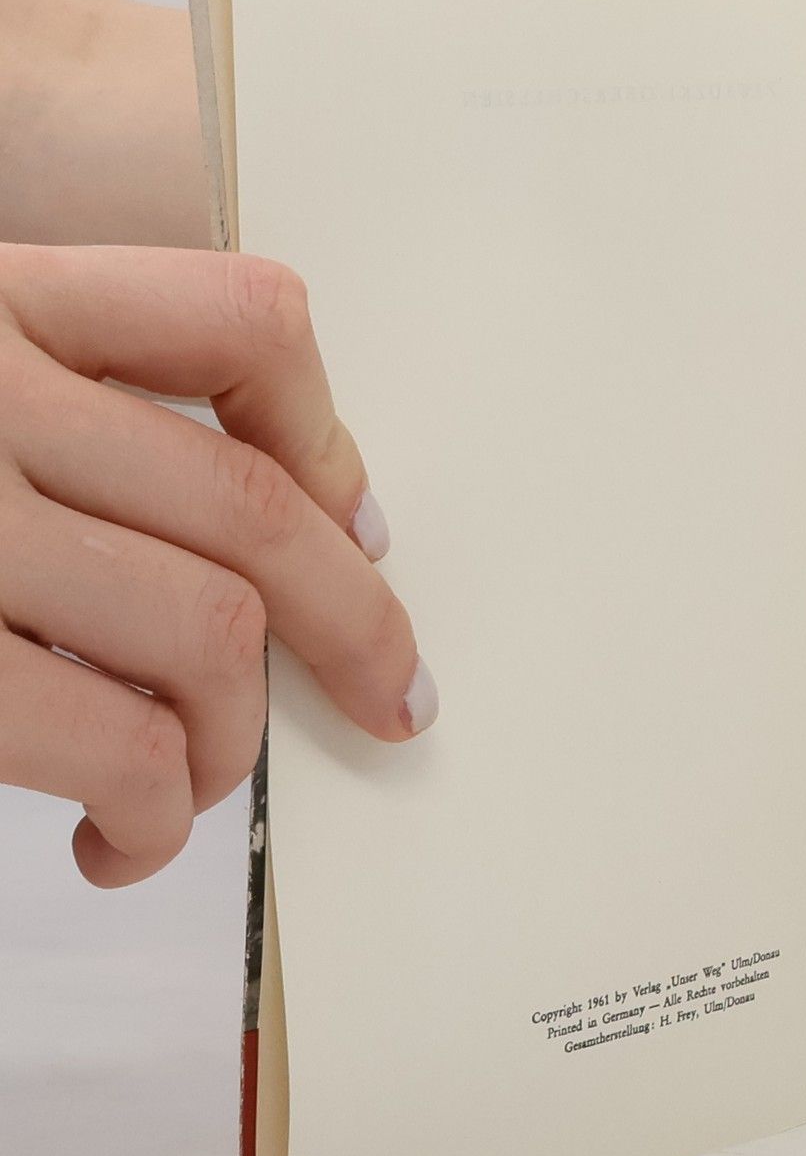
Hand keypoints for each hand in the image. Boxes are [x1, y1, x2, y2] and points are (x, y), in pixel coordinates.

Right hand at [0, 243, 433, 886]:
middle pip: (258, 509)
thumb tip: (307, 523)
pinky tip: (118, 836)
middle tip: (390, 700)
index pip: (241, 319)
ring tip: (184, 787)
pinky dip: (152, 806)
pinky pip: (109, 737)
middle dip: (357, 628)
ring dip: (231, 740)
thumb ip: (65, 408)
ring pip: (206, 631)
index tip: (362, 532)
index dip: (331, 441)